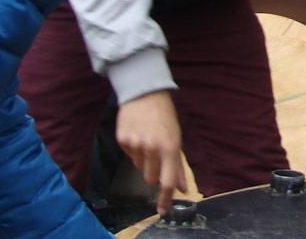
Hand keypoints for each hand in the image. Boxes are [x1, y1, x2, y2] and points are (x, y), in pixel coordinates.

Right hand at [116, 90, 187, 215]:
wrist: (145, 94)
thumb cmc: (165, 118)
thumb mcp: (176, 139)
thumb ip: (177, 166)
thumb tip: (182, 188)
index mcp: (170, 147)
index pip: (167, 180)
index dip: (165, 197)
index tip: (162, 210)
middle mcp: (152, 148)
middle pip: (150, 177)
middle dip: (153, 171)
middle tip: (156, 153)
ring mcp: (135, 144)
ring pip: (138, 166)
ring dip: (143, 159)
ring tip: (147, 138)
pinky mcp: (122, 140)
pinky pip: (128, 154)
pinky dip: (133, 148)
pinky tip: (137, 133)